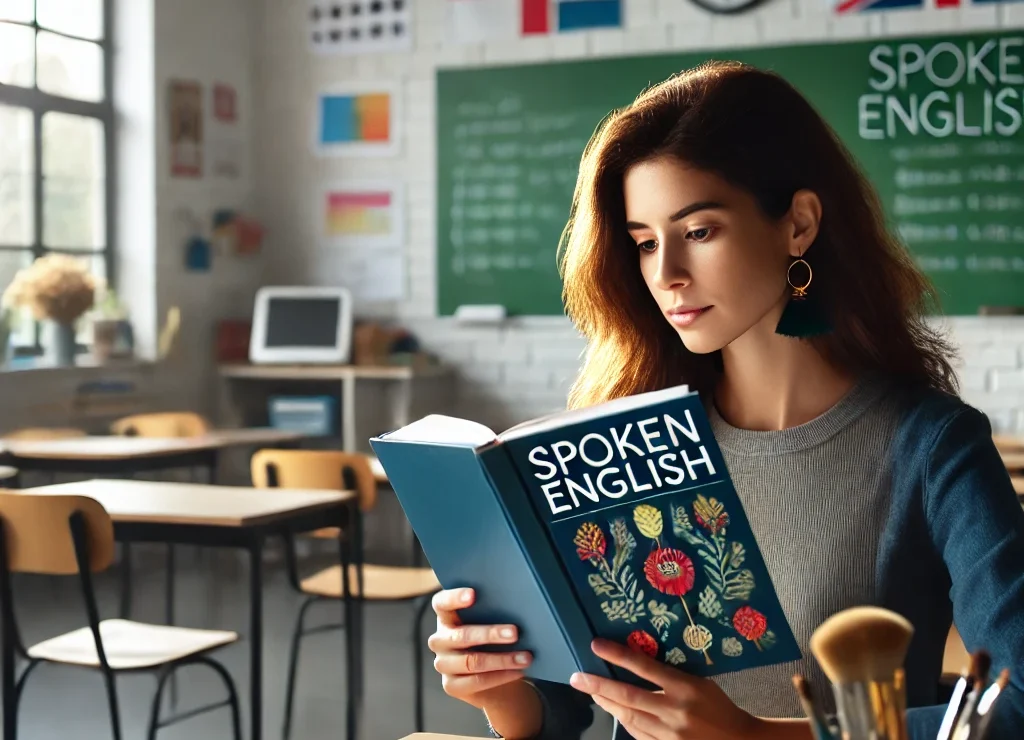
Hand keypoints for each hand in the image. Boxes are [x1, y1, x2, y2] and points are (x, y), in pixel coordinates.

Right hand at [427, 587, 532, 708]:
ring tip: (526, 657)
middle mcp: (440, 640)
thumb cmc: (494, 641)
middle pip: (462, 635)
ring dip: (502, 659)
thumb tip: (522, 607)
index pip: (442, 603)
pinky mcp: (451, 686)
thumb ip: (494, 613)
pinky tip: (518, 671)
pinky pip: (477, 681)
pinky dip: (500, 676)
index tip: (473, 595)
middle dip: (491, 634)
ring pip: (472, 661)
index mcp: (446, 617)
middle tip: (515, 633)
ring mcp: (443, 664)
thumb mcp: (491, 624)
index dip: (455, 597)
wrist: (495, 677)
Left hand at [569, 638, 769, 739]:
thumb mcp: (699, 682)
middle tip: (576, 678)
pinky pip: (638, 735)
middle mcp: (675, 710)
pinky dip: (624, 722)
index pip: (645, 667)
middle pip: (628, 696)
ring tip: (591, 692)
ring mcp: (670, 734)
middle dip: (598, 686)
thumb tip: (636, 664)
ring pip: (629, 717)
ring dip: (607, 703)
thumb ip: (670, 675)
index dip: (618, 655)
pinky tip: (615, 711)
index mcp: (685, 686)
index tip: (596, 645)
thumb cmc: (718, 706)